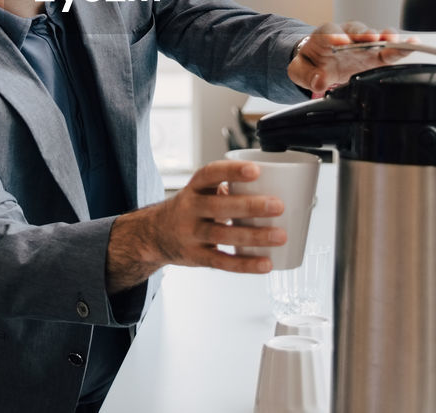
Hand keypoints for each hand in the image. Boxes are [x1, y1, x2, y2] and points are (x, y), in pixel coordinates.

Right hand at [106, 159, 283, 291]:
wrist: (154, 235)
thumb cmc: (190, 209)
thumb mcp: (201, 192)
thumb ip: (229, 189)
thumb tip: (275, 185)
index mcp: (194, 188)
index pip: (210, 174)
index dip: (231, 171)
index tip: (256, 170)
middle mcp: (190, 209)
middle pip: (219, 206)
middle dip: (250, 206)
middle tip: (278, 206)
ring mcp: (191, 234)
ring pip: (223, 235)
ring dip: (254, 236)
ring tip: (280, 236)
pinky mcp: (196, 257)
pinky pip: (222, 262)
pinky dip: (245, 264)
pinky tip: (266, 264)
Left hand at [287, 21, 408, 96]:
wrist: (319, 61)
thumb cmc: (311, 62)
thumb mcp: (300, 69)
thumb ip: (306, 75)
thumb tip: (318, 81)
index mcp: (324, 36)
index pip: (329, 31)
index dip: (334, 35)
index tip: (340, 41)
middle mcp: (347, 35)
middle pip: (357, 30)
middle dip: (365, 34)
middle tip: (372, 38)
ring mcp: (363, 44)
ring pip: (376, 37)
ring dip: (386, 39)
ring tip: (396, 43)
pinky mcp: (376, 54)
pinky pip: (389, 50)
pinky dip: (401, 47)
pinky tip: (413, 45)